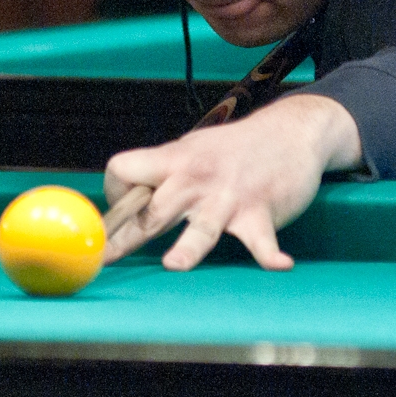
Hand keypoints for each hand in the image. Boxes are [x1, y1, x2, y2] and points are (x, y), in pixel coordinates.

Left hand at [102, 94, 362, 271]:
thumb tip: (125, 201)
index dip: (114, 193)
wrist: (289, 131)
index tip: (117, 214)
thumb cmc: (233, 149)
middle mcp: (195, 179)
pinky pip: (262, 239)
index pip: (125, 170)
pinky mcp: (260, 212)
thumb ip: (162, 174)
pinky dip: (270, 253)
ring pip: (203, 227)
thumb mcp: (192, 150)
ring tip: (174, 264)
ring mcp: (228, 198)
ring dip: (188, 247)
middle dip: (128, 237)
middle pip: (154, 210)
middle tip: (105, 260)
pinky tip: (278, 265)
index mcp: (173, 161)